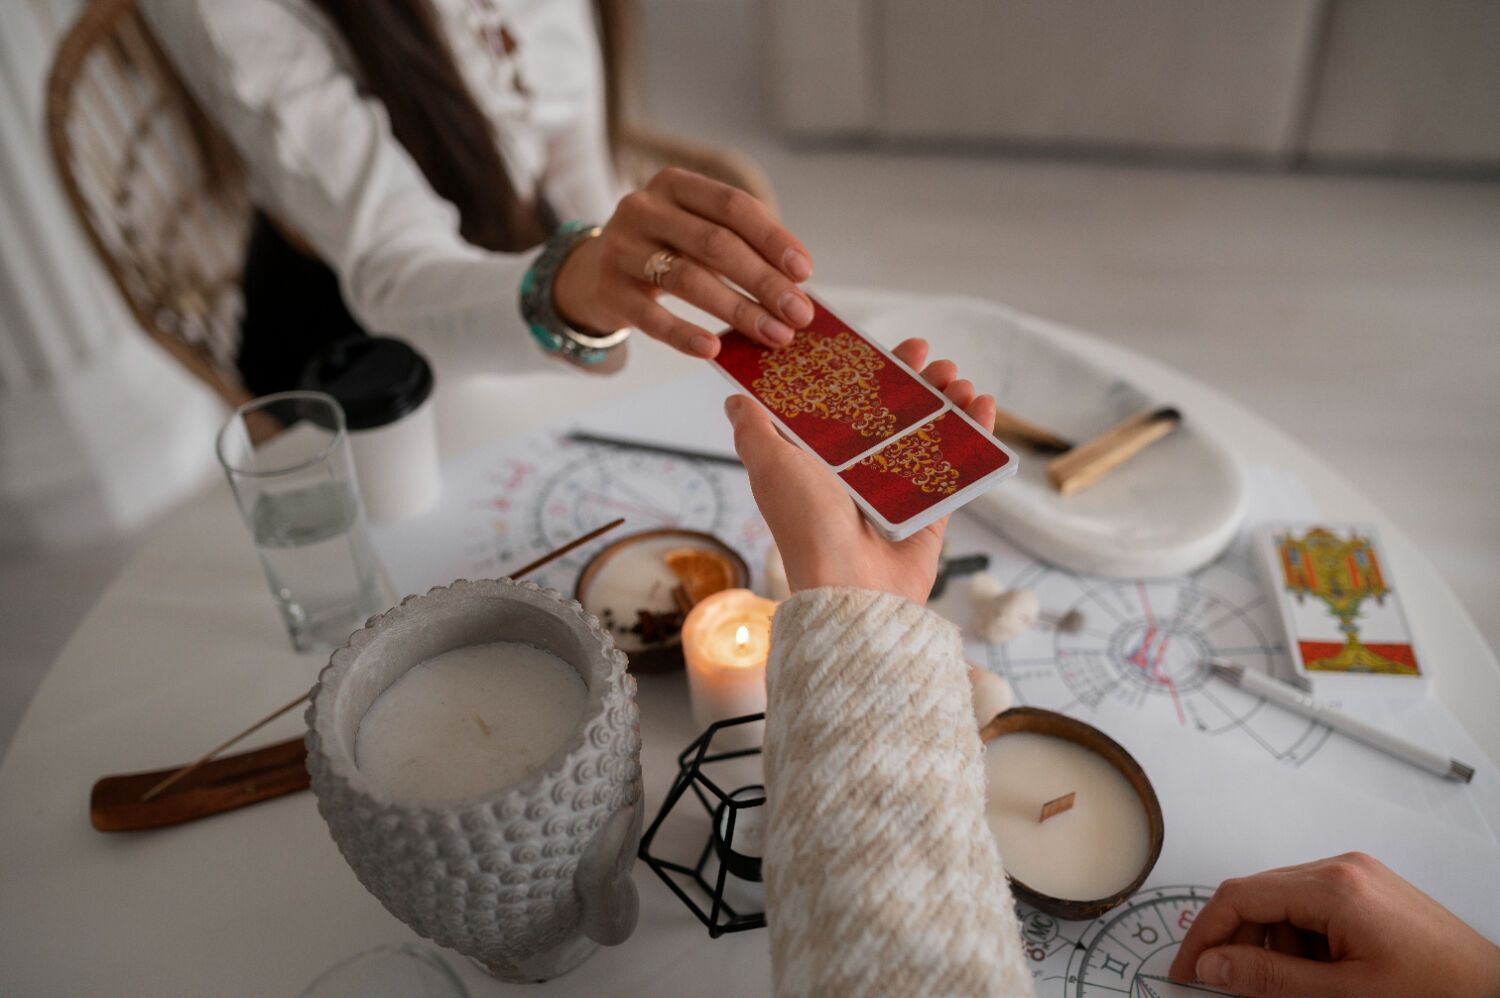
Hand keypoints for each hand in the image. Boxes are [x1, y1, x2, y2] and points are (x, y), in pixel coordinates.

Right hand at [553, 168, 814, 359]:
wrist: (594, 271)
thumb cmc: (665, 250)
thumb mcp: (696, 232)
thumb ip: (740, 247)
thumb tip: (796, 288)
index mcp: (675, 185)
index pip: (733, 206)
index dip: (772, 238)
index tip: (804, 272)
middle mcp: (644, 208)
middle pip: (715, 244)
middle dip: (764, 281)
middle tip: (799, 314)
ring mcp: (621, 247)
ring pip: (688, 279)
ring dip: (737, 311)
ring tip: (773, 335)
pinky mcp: (608, 288)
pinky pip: (650, 317)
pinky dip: (683, 334)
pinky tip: (712, 350)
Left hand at [725, 338, 995, 606]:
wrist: (850, 587)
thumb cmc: (806, 526)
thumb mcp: (770, 467)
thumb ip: (755, 430)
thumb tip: (736, 399)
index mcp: (819, 459)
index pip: (845, 403)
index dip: (864, 372)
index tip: (880, 346)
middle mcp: (856, 473)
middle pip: (891, 413)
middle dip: (913, 380)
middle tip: (930, 358)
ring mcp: (896, 492)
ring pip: (927, 434)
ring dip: (946, 402)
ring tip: (958, 381)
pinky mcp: (929, 512)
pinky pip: (957, 468)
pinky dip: (974, 436)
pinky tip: (982, 406)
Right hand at [1169, 853, 1499, 996]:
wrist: (1497, 993)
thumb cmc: (1438, 992)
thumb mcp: (1344, 995)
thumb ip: (1270, 980)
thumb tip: (1213, 965)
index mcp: (1334, 886)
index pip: (1240, 897)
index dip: (1205, 936)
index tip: (1189, 970)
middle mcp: (1342, 868)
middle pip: (1259, 898)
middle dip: (1241, 946)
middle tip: (1233, 988)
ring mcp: (1358, 876)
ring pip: (1283, 906)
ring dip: (1276, 950)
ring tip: (1301, 990)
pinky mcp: (1369, 890)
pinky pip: (1313, 909)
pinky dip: (1303, 944)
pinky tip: (1322, 977)